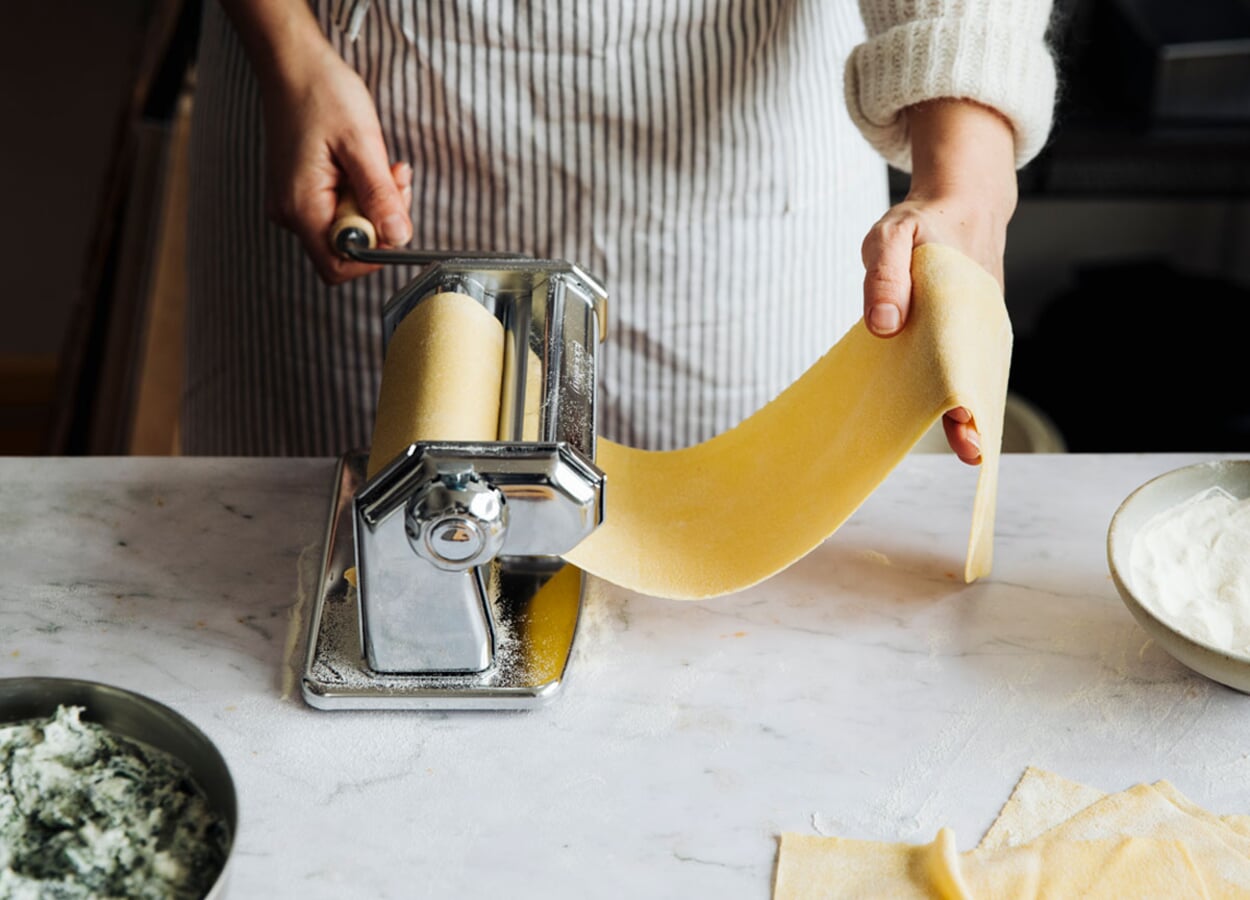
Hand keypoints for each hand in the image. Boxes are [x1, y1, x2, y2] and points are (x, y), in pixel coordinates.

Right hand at [252, 27, 412, 283]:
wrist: (293, 65)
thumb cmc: (323, 93)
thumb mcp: (362, 143)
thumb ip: (380, 195)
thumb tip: (399, 237)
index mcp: (301, 206)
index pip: (338, 265)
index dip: (374, 254)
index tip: (396, 219)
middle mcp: (290, 212)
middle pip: (346, 249)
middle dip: (380, 221)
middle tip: (395, 179)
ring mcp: (293, 204)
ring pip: (347, 228)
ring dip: (374, 203)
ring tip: (383, 165)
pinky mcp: (301, 193)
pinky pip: (339, 209)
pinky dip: (361, 193)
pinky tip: (366, 165)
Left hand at [860, 99, 1017, 464]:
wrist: (963, 202)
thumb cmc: (923, 222)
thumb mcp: (891, 235)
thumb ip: (884, 275)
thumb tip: (883, 325)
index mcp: (962, 299)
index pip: (963, 358)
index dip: (962, 393)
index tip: (963, 422)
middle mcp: (980, 316)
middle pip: (976, 372)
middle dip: (974, 414)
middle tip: (971, 452)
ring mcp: (982, 323)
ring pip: (977, 371)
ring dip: (972, 407)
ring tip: (970, 448)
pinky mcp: (975, 328)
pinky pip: (970, 362)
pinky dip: (965, 388)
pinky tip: (956, 417)